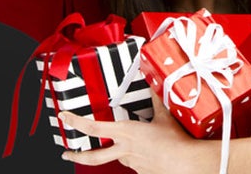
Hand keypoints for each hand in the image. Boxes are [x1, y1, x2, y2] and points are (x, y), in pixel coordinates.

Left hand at [59, 91, 215, 173]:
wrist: (186, 163)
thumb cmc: (175, 142)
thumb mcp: (164, 116)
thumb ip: (155, 101)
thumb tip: (154, 84)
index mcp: (126, 132)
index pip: (92, 127)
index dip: (75, 121)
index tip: (64, 117)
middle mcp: (124, 150)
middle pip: (92, 156)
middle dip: (76, 156)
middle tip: (67, 154)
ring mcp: (131, 163)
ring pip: (118, 156)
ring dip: (120, 151)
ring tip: (136, 144)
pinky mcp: (141, 172)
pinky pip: (135, 162)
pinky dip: (138, 156)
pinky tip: (150, 152)